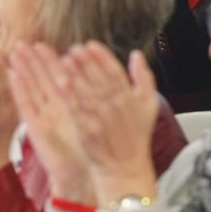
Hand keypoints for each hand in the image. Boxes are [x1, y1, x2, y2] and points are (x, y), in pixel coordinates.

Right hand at [8, 44, 92, 201]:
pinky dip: (19, 90)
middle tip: (20, 43)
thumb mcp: (93, 115)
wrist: (81, 174)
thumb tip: (98, 73)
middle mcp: (53, 107)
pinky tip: (13, 76)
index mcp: (67, 102)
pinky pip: (26, 105)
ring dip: (22, 70)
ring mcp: (43, 116)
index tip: (40, 43)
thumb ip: (91, 94)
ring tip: (13, 53)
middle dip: (31, 61)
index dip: (48, 60)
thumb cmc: (90, 146)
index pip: (56, 76)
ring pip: (31, 88)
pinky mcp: (35, 128)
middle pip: (40, 79)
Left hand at [61, 42, 158, 205]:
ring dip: (75, 75)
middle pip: (99, 79)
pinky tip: (61, 82)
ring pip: (87, 92)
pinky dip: (69, 95)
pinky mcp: (88, 130)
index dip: (102, 57)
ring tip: (65, 60)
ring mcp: (101, 118)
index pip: (115, 72)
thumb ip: (145, 78)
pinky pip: (78, 109)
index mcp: (131, 98)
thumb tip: (137, 55)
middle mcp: (116, 106)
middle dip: (86, 63)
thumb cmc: (136, 136)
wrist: (124, 166)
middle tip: (74, 49)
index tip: (90, 45)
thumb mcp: (149, 105)